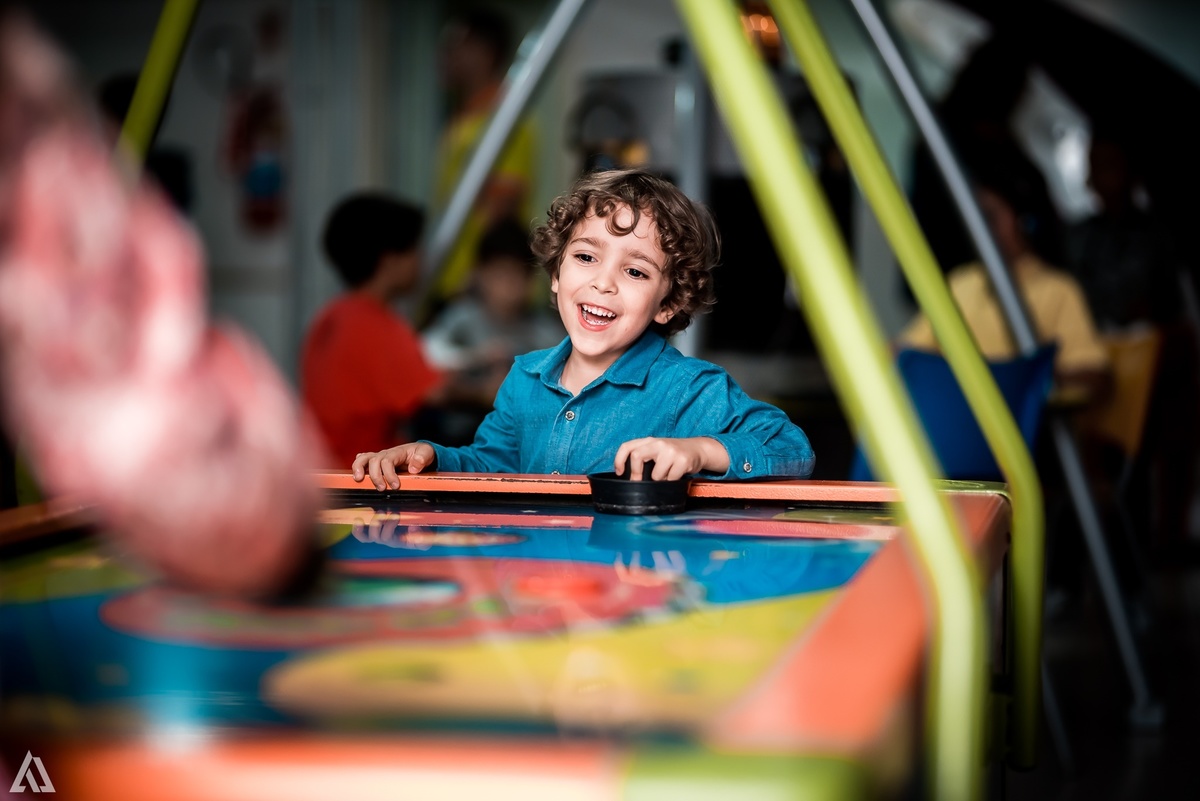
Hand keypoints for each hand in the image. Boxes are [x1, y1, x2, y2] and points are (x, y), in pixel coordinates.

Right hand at [351, 443, 435, 489]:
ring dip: (359, 468)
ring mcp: (380, 457)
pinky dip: (358, 465)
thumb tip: (413, 468)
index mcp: (397, 452)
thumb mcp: (427, 453)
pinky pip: (363, 460)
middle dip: (376, 476)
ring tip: (358, 479)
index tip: (396, 486)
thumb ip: (422, 458)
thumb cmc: (423, 453)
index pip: (387, 461)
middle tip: (382, 489)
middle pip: (374, 461)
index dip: (389, 474)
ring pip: (364, 459)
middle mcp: (386, 454)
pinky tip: (356, 473)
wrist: (420, 453)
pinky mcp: (377, 462)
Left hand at [613, 437, 728, 480]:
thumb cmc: (674, 453)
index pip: (627, 446)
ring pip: (656, 474)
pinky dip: (671, 481)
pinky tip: (676, 474)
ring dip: (660, 480)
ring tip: (667, 474)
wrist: (698, 449)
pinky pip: (670, 479)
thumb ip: (644, 456)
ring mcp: (671, 451)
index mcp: (649, 440)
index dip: (619, 460)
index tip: (619, 472)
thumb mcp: (657, 450)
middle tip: (639, 482)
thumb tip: (630, 477)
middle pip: (636, 457)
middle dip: (636, 473)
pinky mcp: (683, 460)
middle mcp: (658, 443)